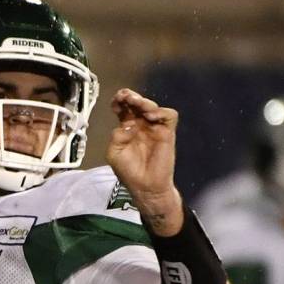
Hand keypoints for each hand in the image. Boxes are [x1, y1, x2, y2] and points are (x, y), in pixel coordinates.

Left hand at [105, 88, 182, 234]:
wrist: (145, 187)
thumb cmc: (129, 172)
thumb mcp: (114, 152)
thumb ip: (117, 136)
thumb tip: (126, 124)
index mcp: (127, 128)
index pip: (124, 109)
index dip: (119, 101)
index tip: (115, 100)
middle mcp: (141, 125)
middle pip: (137, 104)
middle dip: (130, 96)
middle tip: (125, 96)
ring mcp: (154, 128)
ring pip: (152, 107)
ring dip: (143, 102)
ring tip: (136, 103)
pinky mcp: (167, 133)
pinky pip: (169, 116)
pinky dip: (161, 112)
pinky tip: (151, 116)